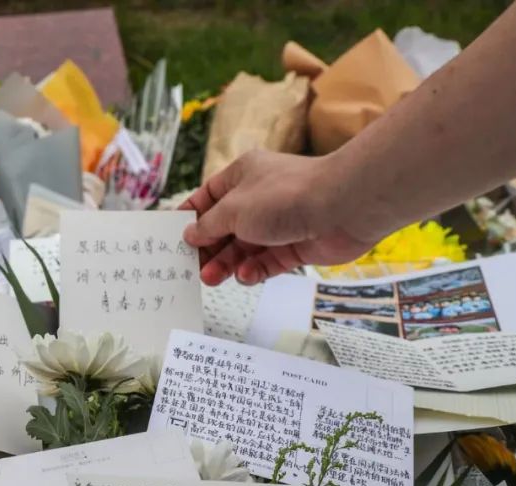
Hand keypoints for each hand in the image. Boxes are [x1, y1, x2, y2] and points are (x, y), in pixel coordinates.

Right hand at [181, 151, 379, 285]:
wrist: (343, 206)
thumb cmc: (283, 197)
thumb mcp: (233, 208)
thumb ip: (208, 225)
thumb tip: (190, 234)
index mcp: (242, 176)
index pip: (208, 197)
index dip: (190, 217)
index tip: (172, 238)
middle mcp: (259, 198)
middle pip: (224, 227)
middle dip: (207, 248)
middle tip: (191, 268)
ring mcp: (279, 223)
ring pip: (244, 248)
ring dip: (227, 263)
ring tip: (211, 278)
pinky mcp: (296, 246)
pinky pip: (267, 262)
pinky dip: (254, 270)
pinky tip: (246, 276)